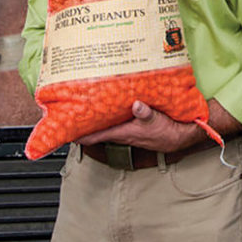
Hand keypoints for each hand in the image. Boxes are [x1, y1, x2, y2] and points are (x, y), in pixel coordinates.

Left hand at [78, 100, 207, 151]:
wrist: (179, 136)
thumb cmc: (167, 131)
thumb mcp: (157, 120)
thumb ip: (146, 113)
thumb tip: (137, 105)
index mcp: (122, 132)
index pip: (93, 135)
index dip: (76, 134)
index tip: (62, 128)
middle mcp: (121, 132)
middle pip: (95, 130)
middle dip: (82, 122)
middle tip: (69, 111)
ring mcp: (126, 130)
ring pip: (104, 124)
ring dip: (95, 118)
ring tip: (84, 105)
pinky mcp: (133, 126)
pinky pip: (116, 120)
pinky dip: (109, 114)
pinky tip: (109, 104)